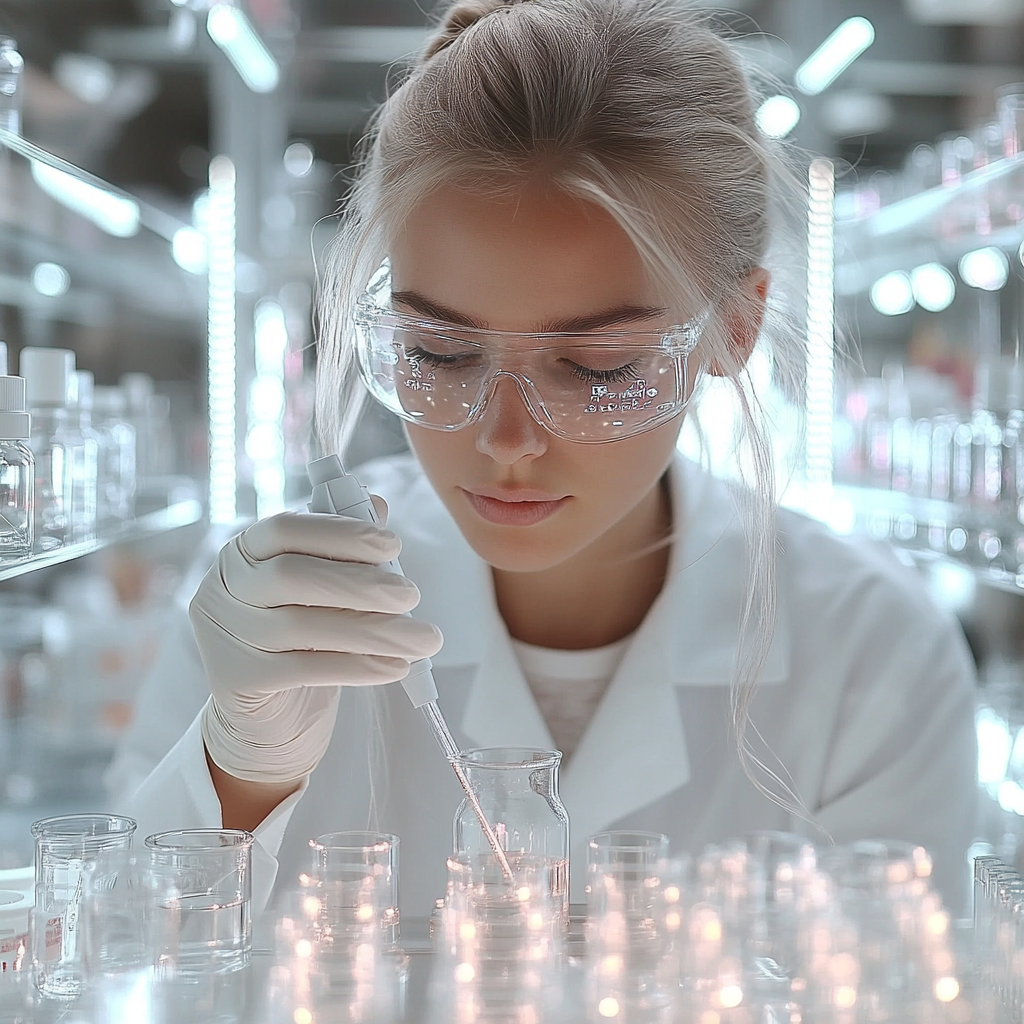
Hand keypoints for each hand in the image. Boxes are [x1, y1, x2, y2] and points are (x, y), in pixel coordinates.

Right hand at [190, 506, 442, 784]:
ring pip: (304, 626)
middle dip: (360, 584)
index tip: (392, 544)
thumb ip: (343, 550)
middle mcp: (225, 588)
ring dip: (374, 630)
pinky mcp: (238, 680)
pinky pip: (304, 670)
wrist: (268, 717)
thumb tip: (379, 506)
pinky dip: (357, 666)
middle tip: (412, 595)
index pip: (285, 529)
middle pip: (292, 577)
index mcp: (244, 552)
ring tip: (424, 639)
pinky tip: (395, 666)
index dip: (340, 533)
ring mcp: (226, 635)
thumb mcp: (320, 591)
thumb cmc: (300, 640)